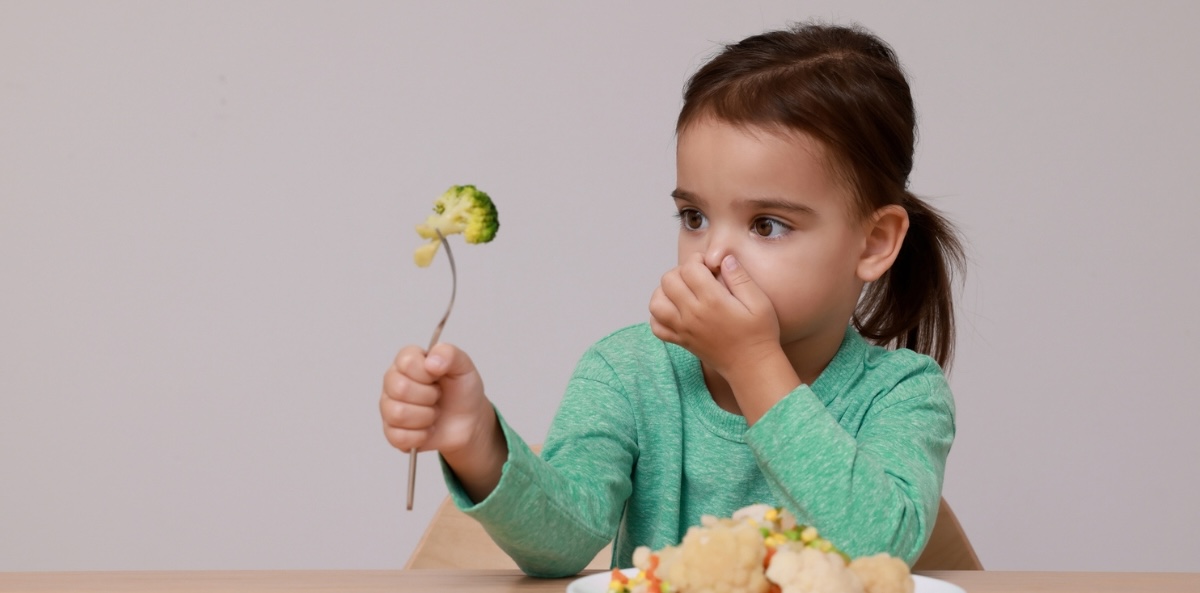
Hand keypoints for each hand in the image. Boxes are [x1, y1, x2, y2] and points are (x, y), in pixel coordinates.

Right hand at [379, 343, 491, 456]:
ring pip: (398, 414)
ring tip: (434, 412)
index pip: (406, 362)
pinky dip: (421, 435)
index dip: (427, 373)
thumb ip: (449, 354)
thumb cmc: (462, 391)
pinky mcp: (391, 432)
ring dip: (426, 416)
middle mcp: (393, 382)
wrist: (469, 421)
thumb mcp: (463, 367)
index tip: (438, 376)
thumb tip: (431, 361)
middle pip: (400, 389)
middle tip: (438, 396)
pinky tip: (428, 428)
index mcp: (407, 361)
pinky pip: (399, 437)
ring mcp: (389, 407)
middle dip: (429, 396)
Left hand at [648, 253, 780, 377]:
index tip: (710, 266)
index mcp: (713, 301)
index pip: (689, 269)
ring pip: (656, 303)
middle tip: (698, 276)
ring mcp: (683, 329)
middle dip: (681, 271)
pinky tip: (675, 310)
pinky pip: (656, 326)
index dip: (698, 260)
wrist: (752, 366)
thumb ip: (740, 277)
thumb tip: (724, 258)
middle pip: (668, 281)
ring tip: (683, 291)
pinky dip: (659, 315)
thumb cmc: (759, 333)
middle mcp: (693, 314)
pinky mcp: (680, 341)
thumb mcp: (759, 301)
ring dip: (665, 291)